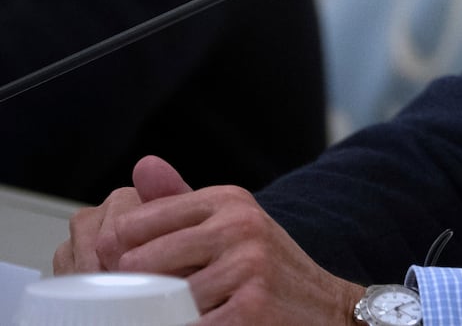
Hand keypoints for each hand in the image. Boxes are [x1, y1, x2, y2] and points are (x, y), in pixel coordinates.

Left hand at [55, 155, 364, 322]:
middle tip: (142, 306)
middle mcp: (239, 225)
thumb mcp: (231, 224)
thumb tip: (142, 166)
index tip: (125, 279)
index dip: (116, 258)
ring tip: (176, 316)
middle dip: (131, 292)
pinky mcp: (251, 307)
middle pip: (135, 263)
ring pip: (158, 301)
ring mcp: (247, 266)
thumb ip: (179, 202)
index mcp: (227, 199)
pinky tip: (204, 324)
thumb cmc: (268, 269)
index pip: (132, 224)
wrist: (329, 308)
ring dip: (159, 318)